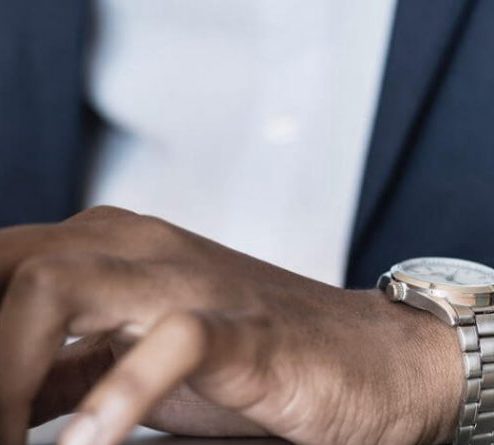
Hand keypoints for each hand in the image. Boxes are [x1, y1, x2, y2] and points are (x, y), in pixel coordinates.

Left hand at [0, 206, 463, 444]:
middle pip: (10, 264)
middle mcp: (140, 250)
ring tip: (11, 444)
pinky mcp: (243, 330)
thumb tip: (1, 393)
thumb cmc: (248, 358)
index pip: (0, 268)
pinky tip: (92, 444)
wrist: (363, 355)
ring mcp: (190, 283)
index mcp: (110, 251)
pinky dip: (119, 395)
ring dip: (10, 372)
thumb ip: (62, 365)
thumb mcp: (130, 360)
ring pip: (58, 286)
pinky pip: (169, 341)